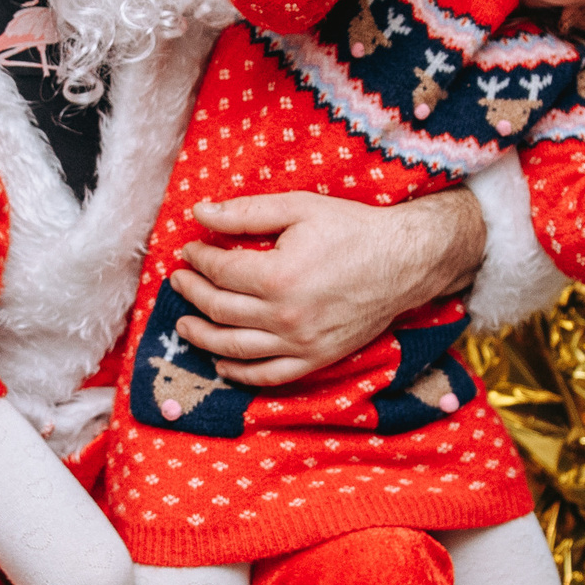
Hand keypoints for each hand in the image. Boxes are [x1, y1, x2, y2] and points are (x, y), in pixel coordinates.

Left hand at [170, 186, 486, 386]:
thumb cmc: (352, 230)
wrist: (404, 262)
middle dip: (192, 294)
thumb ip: (245, 212)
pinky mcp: (316, 359)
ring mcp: (300, 343)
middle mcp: (285, 316)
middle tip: (179, 281)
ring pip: (234, 348)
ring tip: (185, 324)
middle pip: (219, 310)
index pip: (219, 272)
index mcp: (278, 276)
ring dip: (202, 337)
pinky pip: (268, 376)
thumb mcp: (299, 208)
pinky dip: (239, 374)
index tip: (189, 250)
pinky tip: (221, 364)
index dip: (197, 259)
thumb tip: (199, 212)